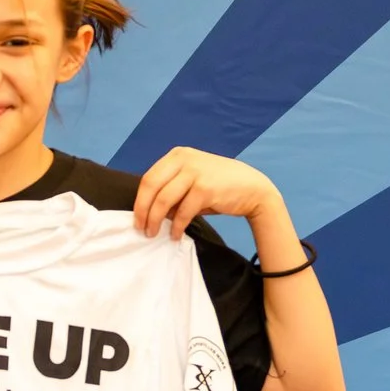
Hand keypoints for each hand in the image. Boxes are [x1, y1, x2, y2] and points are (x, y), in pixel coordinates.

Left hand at [132, 146, 289, 241]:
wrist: (252, 188)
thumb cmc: (219, 187)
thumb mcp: (191, 181)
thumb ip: (171, 190)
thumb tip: (149, 212)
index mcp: (177, 155)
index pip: (149, 178)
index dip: (139, 201)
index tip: (137, 218)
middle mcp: (184, 159)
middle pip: (151, 187)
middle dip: (143, 211)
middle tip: (141, 228)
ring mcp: (195, 172)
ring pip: (163, 200)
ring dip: (155, 220)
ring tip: (154, 234)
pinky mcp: (205, 189)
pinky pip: (182, 212)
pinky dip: (176, 226)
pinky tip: (176, 235)